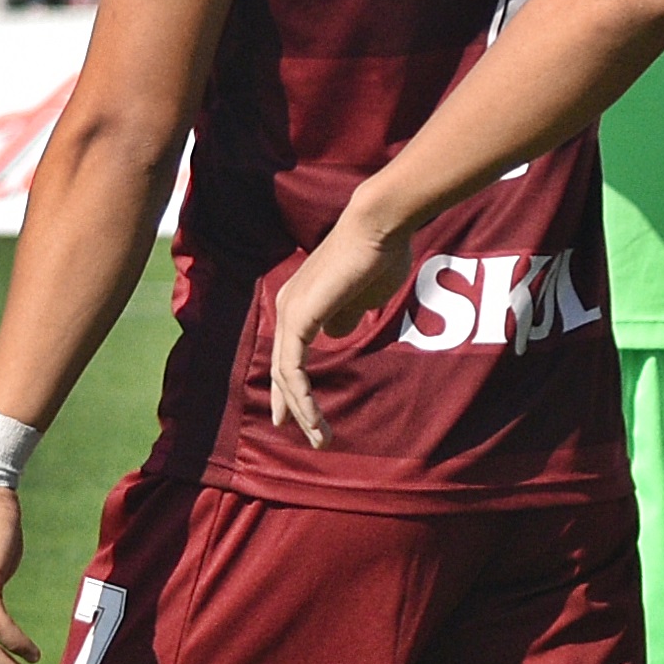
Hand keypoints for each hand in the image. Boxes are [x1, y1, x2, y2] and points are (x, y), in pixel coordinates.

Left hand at [265, 209, 417, 446]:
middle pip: (282, 368)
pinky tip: (314, 417)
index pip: (290, 353)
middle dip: (294, 406)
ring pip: (285, 374)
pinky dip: (302, 395)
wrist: (379, 226)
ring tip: (320, 436)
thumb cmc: (381, 254)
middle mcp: (288, 307)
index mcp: (301, 302)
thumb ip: (347, 316)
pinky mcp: (299, 318)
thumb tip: (337, 335)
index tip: (298, 415)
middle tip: (310, 436)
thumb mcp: (364, 296)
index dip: (292, 386)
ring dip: (302, 409)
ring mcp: (290, 312)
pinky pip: (293, 368)